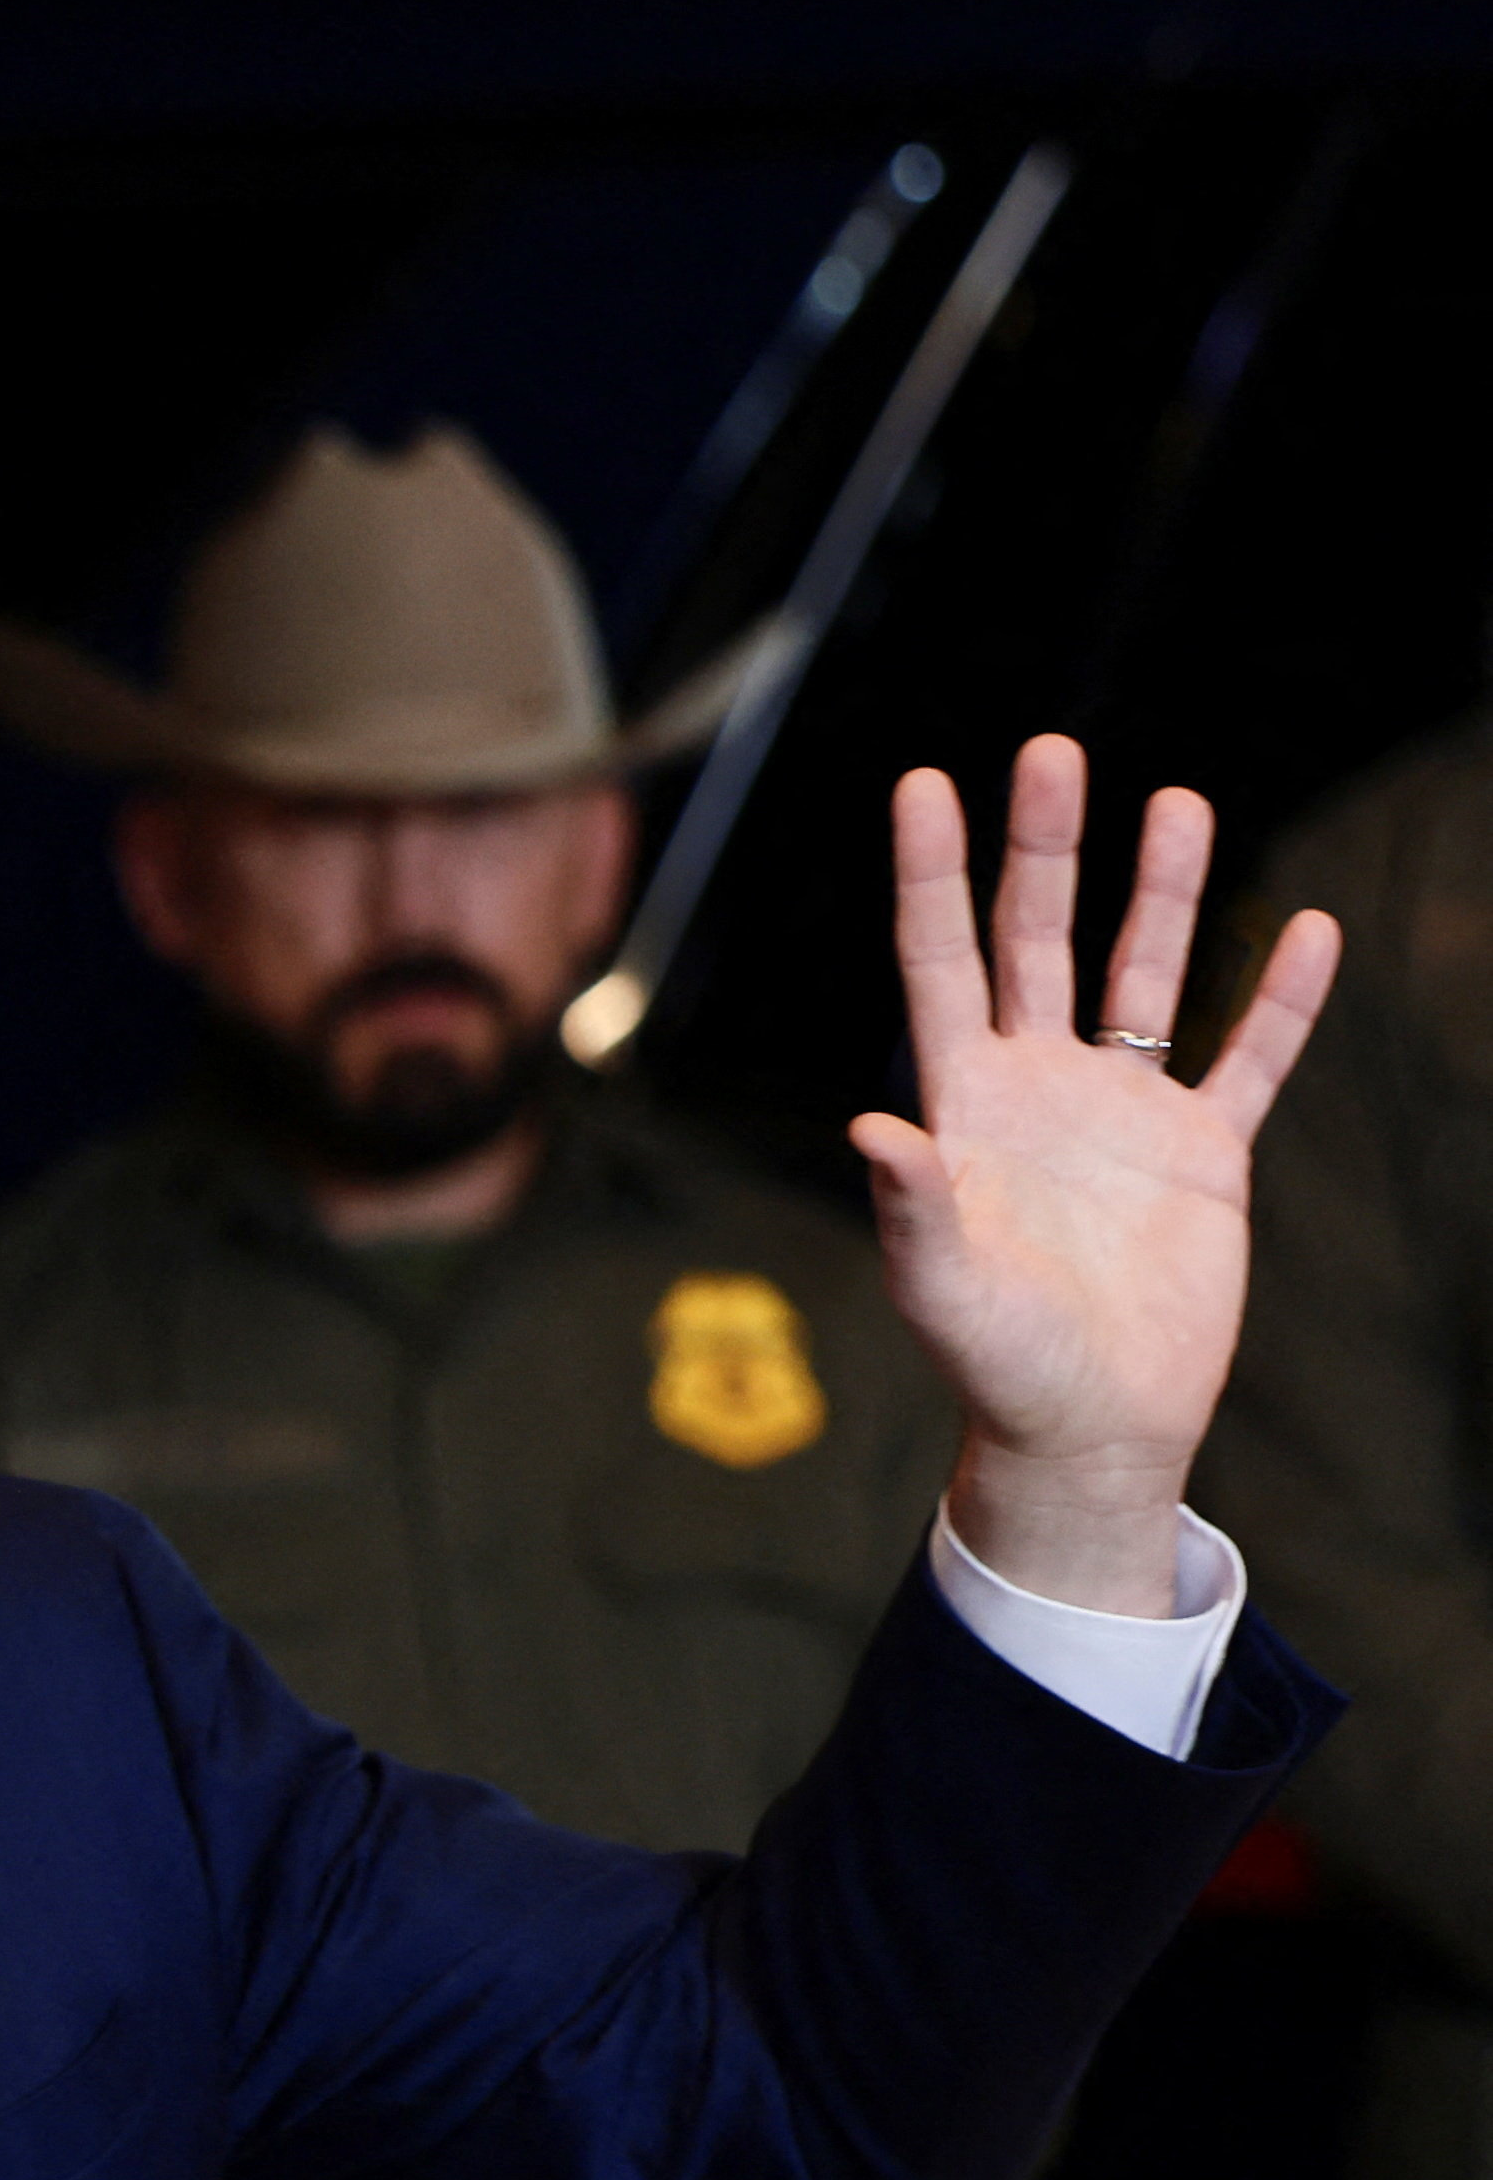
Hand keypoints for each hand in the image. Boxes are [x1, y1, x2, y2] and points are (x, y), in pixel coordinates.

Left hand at [851, 736, 1339, 1612]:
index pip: (939, 961)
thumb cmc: (995, 1364)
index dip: (932, 875)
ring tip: (1176, 800)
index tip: (923, 783)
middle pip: (1038, 940)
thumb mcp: (941, 1286)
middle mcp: (1038, 1088)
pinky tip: (1305, 928)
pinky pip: (1246, 1060)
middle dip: (1045, 848)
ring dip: (1160, 892)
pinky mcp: (1202, 1158)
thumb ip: (912, 1206)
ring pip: (1142, 975)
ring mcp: (1122, 1115)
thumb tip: (874, 1132)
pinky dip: (1279, 1001)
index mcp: (965, 1104)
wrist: (1088, 1428)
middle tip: (1054, 751)